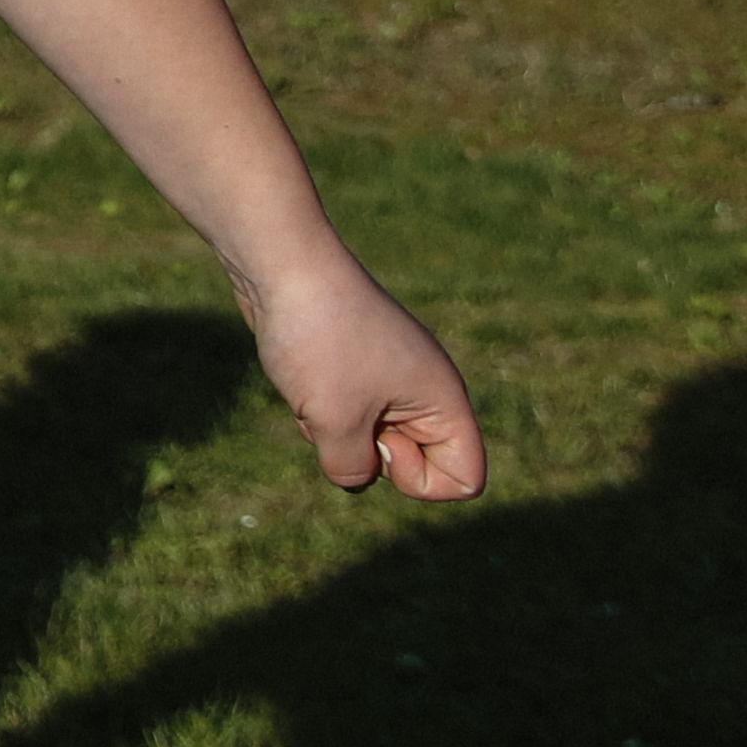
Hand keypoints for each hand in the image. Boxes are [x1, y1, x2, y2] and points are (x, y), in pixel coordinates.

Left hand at [246, 253, 484, 501]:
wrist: (281, 264)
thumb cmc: (318, 339)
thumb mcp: (334, 420)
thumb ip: (351, 467)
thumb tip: (352, 474)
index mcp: (444, 400)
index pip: (465, 478)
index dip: (421, 482)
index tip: (381, 442)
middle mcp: (425, 389)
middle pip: (413, 463)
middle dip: (366, 452)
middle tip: (339, 408)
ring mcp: (387, 376)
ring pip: (368, 440)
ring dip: (332, 429)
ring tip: (314, 386)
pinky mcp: (352, 366)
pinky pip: (341, 415)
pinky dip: (315, 409)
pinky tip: (297, 376)